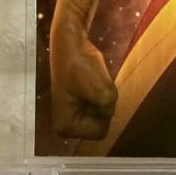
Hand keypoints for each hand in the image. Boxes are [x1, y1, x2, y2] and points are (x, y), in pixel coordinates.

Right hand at [50, 7, 117, 140]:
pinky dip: (100, 92)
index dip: (104, 111)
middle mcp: (66, 126)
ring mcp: (71, 114)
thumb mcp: (102, 90)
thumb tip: (108, 109)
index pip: (100, 131)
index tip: (93, 92)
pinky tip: (92, 80)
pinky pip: (98, 103)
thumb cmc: (82, 66)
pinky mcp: (77, 103)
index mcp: (66, 128)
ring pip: (101, 113)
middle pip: (100, 123)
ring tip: (93, 81)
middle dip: (103, 105)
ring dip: (103, 97)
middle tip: (94, 85)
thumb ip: (109, 107)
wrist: (70, 43)